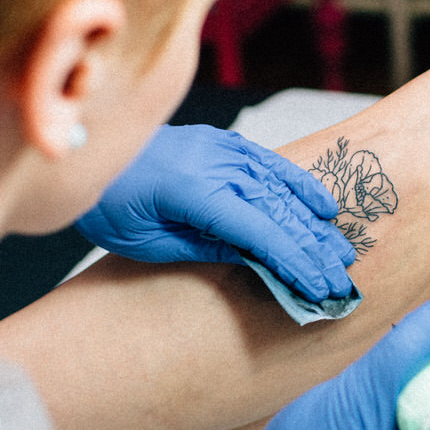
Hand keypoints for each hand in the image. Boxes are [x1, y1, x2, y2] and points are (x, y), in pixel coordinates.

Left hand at [75, 124, 355, 302]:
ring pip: (280, 188)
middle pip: (277, 211)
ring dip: (314, 222)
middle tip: (341, 280)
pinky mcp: (220, 143)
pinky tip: (321, 206)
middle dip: (313, 249)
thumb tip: (255, 257)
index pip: (259, 231)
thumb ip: (204, 246)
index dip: (294, 261)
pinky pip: (269, 163)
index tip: (320, 286)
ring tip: (341, 251)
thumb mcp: (148, 242)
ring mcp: (219, 148)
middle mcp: (214, 164)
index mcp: (193, 191)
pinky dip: (298, 184)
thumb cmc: (107, 204)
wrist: (87, 151)